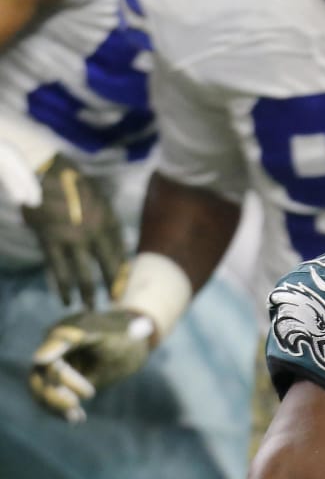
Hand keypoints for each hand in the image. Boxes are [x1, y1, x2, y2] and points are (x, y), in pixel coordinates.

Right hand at [21, 154, 125, 308]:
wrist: (44, 171)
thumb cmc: (72, 182)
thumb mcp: (98, 196)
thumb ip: (104, 218)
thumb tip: (113, 239)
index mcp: (109, 219)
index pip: (120, 250)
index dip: (122, 268)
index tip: (124, 281)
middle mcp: (95, 232)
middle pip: (108, 265)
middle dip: (112, 285)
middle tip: (116, 301)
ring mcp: (73, 239)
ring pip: (84, 274)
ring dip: (88, 293)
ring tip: (90, 307)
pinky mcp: (51, 242)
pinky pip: (59, 271)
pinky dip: (63, 287)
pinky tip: (66, 298)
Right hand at [29, 308, 154, 422]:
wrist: (123, 342)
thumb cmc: (128, 335)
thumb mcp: (131, 334)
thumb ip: (133, 332)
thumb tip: (145, 327)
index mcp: (75, 327)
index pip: (59, 338)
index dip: (50, 349)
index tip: (41, 360)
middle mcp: (57, 345)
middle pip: (42, 369)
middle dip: (55, 388)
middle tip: (91, 394)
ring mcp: (53, 362)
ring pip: (39, 386)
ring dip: (53, 404)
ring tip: (76, 417)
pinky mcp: (56, 379)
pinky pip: (48, 395)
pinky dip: (57, 409)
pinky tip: (77, 418)